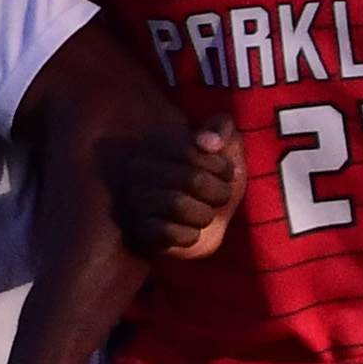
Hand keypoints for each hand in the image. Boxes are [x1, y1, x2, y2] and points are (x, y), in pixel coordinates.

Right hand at [116, 114, 241, 259]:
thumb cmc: (216, 177)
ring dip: (205, 214)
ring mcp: (135, 200)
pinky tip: (190, 230)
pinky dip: (190, 235)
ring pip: (179, 206)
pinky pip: (170, 234)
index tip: (226, 172)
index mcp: (157, 141)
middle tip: (219, 197)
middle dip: (219, 192)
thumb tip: (208, 141)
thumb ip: (222, 128)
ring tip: (204, 213)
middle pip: (193, 180)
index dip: (221, 166)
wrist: (209, 219)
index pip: (193, 150)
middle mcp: (139, 168)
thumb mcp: (227, 145)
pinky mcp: (138, 231)